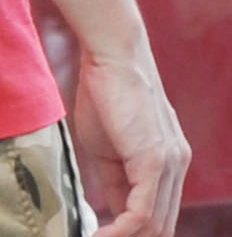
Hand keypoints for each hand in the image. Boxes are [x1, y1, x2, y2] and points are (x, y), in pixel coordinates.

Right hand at [71, 43, 187, 236]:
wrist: (112, 57)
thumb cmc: (104, 93)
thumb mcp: (106, 144)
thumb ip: (114, 178)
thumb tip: (113, 210)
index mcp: (169, 163)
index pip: (159, 213)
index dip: (133, 232)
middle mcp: (177, 167)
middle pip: (162, 226)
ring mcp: (169, 165)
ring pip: (155, 225)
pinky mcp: (154, 161)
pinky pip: (142, 212)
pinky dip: (121, 230)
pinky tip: (99, 235)